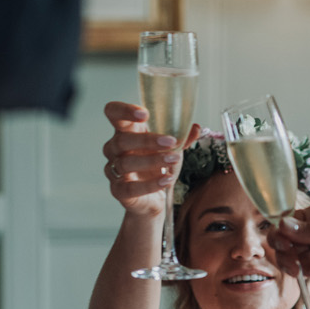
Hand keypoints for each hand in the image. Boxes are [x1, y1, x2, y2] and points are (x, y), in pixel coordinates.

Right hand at [102, 100, 198, 217]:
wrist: (154, 197)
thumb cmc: (157, 165)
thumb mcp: (171, 148)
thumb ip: (181, 137)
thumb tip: (196, 128)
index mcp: (125, 131)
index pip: (113, 112)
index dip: (124, 110)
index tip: (145, 114)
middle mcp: (114, 148)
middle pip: (121, 140)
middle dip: (147, 140)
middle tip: (171, 142)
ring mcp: (113, 170)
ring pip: (125, 163)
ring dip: (152, 161)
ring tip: (173, 160)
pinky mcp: (118, 191)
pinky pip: (130, 188)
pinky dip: (150, 184)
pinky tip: (166, 180)